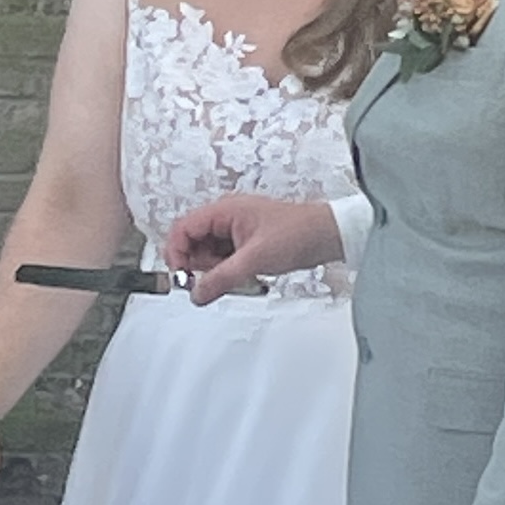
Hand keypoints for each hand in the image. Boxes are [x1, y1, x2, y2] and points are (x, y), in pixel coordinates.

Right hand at [162, 190, 341, 302]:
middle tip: (213, 280)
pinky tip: (244, 276)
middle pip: (193, 241)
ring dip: (215, 269)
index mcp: (224, 210)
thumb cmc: (298, 233)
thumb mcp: (254, 260)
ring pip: (209, 252)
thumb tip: (196, 294)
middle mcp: (227, 216)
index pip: (183, 228)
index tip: (180, 276)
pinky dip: (228, 270)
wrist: (328, 236)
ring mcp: (237, 229)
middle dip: (198, 264)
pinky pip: (225, 257)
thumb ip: (221, 279)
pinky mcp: (247, 241)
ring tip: (236, 277)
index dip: (176, 252)